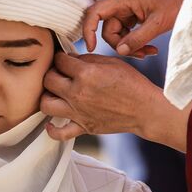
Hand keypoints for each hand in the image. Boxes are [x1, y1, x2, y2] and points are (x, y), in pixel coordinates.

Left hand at [41, 52, 191, 149]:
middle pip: (48, 80)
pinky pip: (59, 133)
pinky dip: (52, 130)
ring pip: (46, 104)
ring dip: (47, 96)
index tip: (65, 60)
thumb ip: (87, 59)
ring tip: (55, 93)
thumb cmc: (132, 84)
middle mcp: (78, 93)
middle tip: (60, 73)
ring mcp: (78, 112)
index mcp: (86, 74)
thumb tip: (70, 59)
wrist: (145, 110)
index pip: (60, 60)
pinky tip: (52, 122)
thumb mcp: (111, 62)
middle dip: (52, 72)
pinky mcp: (83, 127)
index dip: (61, 57)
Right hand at [82, 0, 188, 54]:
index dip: (89, 30)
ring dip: (130, 46)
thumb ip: (138, 38)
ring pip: (117, 35)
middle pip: (107, 30)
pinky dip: (135, 43)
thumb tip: (120, 51)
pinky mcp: (131, 16)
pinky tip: (150, 48)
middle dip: (121, 45)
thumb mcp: (158, 23)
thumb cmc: (174, 2)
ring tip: (150, 52)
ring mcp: (125, 10)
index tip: (91, 48)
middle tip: (142, 55)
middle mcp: (120, 3)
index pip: (95, 12)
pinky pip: (125, 34)